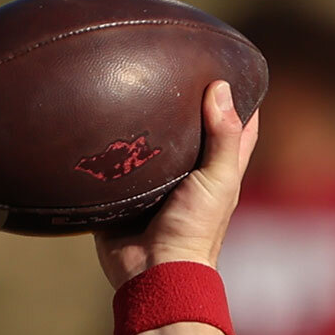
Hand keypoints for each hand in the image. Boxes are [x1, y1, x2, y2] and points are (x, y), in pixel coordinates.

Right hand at [95, 80, 260, 287]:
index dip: (240, 99)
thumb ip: (223, 137)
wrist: (152, 270)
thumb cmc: (195, 228)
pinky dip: (108, 145)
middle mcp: (188, 173)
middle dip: (184, 102)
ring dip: (142, 121)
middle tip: (171, 64)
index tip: (231, 66)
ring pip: (150, 143)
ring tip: (129, 81)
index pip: (237, 127)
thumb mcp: (218, 179)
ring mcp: (153, 184)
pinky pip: (114, 164)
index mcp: (218, 170)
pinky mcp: (122, 193)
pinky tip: (94, 116)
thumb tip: (222, 87)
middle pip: (190, 129)